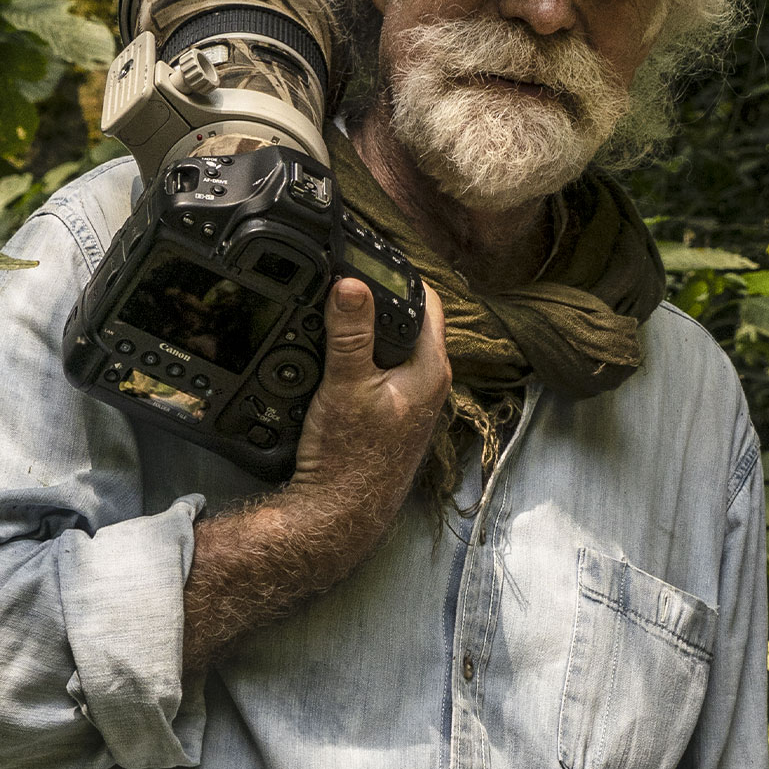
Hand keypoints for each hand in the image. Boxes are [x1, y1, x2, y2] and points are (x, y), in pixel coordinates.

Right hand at [290, 276, 450, 510]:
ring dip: (370, 327)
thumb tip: (351, 283)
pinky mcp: (393, 413)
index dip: (398, 274)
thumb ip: (350, 333)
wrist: (338, 513)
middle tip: (345, 275)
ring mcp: (413, 399)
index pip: (426, 300)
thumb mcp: (346, 385)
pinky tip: (337, 351)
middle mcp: (430, 382)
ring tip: (337, 306)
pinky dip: (363, 354)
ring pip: (394, 346)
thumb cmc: (350, 458)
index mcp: (431, 368)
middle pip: (409, 320)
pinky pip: (382, 369)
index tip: (368, 255)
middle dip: (380, 298)